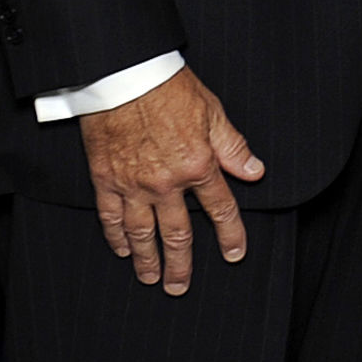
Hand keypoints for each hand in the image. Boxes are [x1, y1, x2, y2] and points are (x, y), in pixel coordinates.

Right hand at [77, 67, 264, 293]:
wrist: (123, 74)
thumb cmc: (169, 88)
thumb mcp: (213, 113)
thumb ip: (233, 147)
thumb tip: (255, 172)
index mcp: (197, 165)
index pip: (220, 209)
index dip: (230, 235)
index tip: (234, 254)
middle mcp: (166, 183)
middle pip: (177, 233)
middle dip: (181, 264)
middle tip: (180, 286)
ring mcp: (133, 184)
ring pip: (142, 232)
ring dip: (148, 260)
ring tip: (150, 278)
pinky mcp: (106, 178)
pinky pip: (111, 216)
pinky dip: (116, 236)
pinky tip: (122, 249)